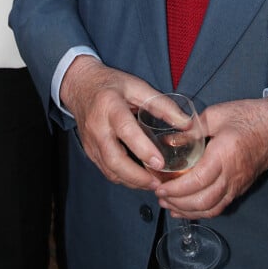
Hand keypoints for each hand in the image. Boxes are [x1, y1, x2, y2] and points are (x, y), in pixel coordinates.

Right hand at [59, 56, 164, 189]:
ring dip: (131, 181)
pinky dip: (123, 178)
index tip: (160, 164)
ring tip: (153, 184)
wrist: (80, 86)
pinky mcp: (89, 151)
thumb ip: (162, 105)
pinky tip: (139, 178)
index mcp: (110, 106)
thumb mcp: (137, 86)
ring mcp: (90, 142)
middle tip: (158, 183)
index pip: (126, 131)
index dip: (143, 149)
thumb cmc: (111, 85)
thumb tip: (187, 124)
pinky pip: (106, 170)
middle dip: (137, 177)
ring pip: (109, 170)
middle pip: (114, 159)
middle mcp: (97, 127)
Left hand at [155, 98, 267, 218]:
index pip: (198, 180)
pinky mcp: (239, 188)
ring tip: (168, 204)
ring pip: (211, 208)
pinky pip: (219, 207)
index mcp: (223, 155)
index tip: (160, 187)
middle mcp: (231, 175)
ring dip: (188, 210)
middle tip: (159, 196)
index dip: (177, 189)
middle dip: (178, 202)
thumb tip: (169, 140)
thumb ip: (192, 129)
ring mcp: (237, 185)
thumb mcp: (216, 114)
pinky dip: (202, 211)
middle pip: (203, 200)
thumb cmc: (247, 116)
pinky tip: (187, 208)